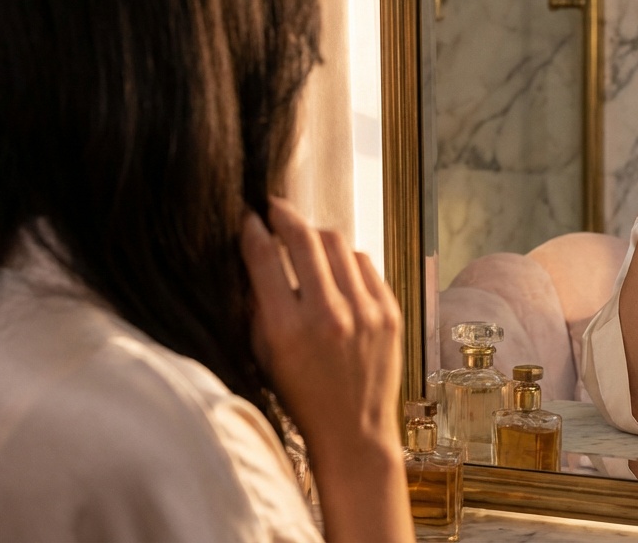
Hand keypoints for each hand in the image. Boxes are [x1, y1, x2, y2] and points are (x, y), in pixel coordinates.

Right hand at [241, 198, 402, 459]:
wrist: (354, 430)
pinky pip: (364, 263)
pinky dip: (345, 258)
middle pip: (305, 238)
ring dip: (316, 234)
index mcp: (287, 330)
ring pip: (338, 243)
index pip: (264, 258)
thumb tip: (252, 254)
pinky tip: (334, 268)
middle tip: (273, 207)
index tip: (247, 216)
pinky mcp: (390, 312)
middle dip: (284, 215)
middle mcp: (329, 316)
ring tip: (304, 239)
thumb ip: (257, 306)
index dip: (252, 229)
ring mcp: (365, 312)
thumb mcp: (264, 355)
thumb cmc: (301, 395)